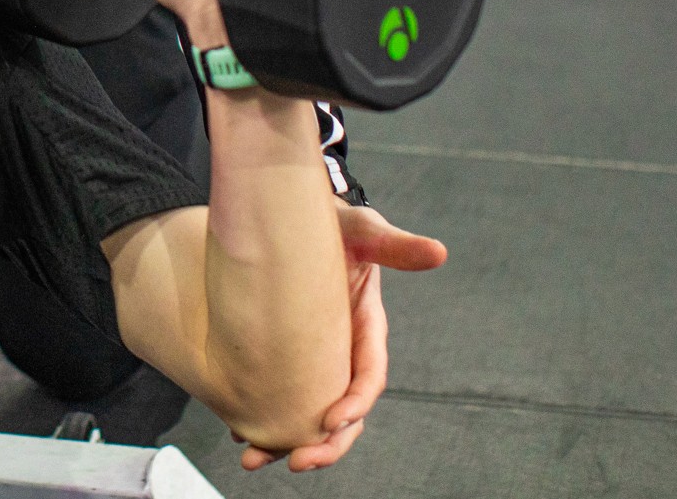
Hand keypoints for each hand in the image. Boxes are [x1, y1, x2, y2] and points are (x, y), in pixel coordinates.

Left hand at [236, 202, 447, 471]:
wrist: (291, 214)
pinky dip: (261, 419)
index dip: (354, 403)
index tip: (332, 421)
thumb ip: (394, 244)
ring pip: (308, 414)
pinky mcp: (285, 356)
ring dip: (286, 443)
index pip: (368, 378)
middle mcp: (342, 352)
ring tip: (254, 460)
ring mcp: (314, 358)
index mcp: (367, 329)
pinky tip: (239, 436)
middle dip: (325, 445)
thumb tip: (437, 251)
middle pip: (342, 412)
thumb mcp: (363, 229)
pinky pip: (279, 396)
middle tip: (298, 462)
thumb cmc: (334, 223)